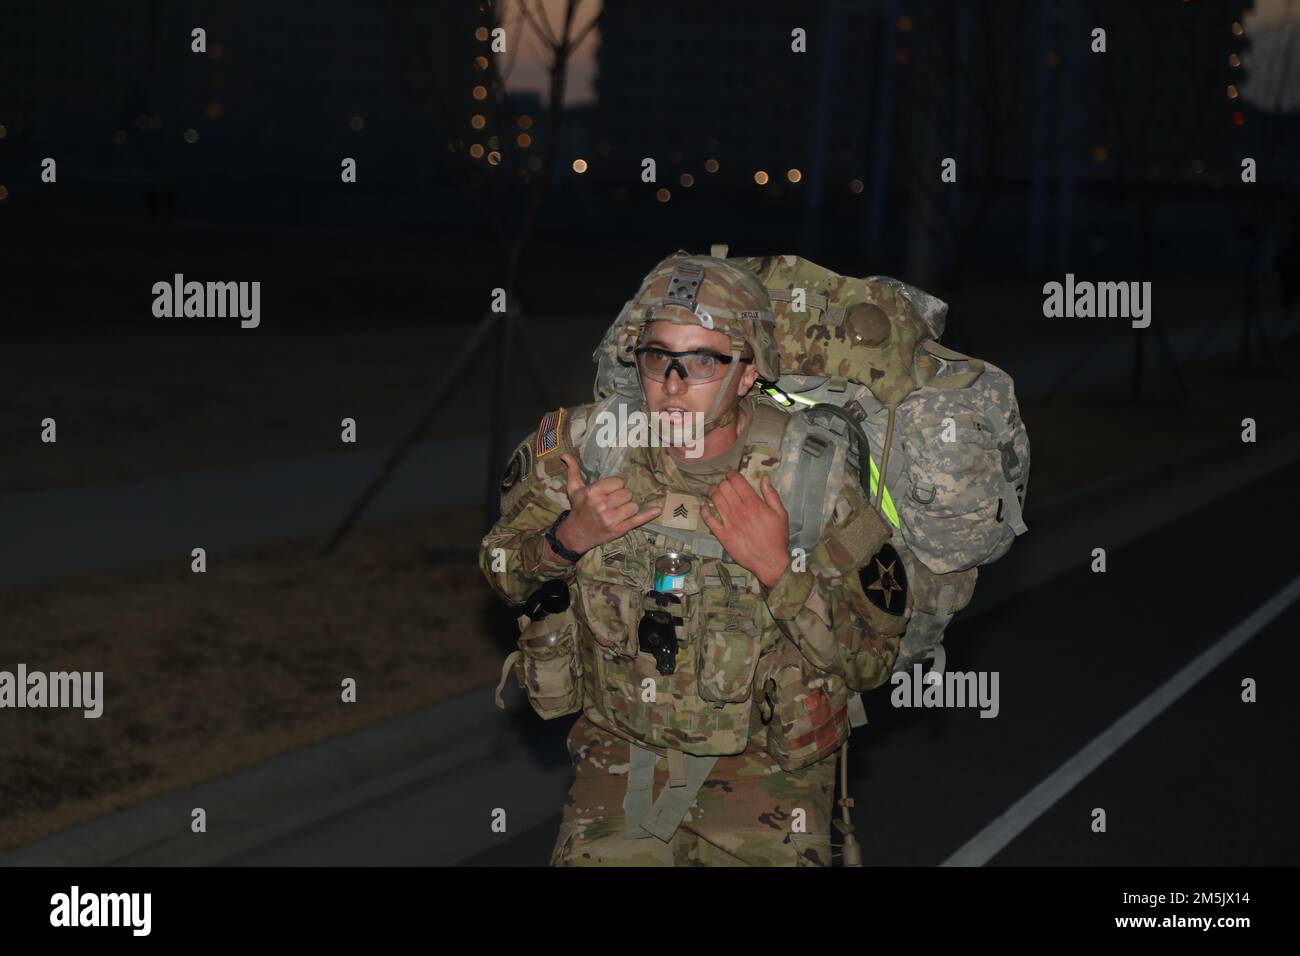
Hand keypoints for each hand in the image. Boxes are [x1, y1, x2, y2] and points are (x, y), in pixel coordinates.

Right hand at [556, 452, 661, 554]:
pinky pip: (638, 520)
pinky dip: (649, 514)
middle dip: (623, 496)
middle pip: (627, 493)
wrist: (575, 535)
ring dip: (629, 507)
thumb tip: (564, 454)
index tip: (610, 491)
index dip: (616, 486)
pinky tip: (658, 509)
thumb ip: (572, 470)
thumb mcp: (573, 489)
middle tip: (614, 502)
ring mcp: (612, 519)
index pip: (619, 482)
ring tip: (619, 510)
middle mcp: (602, 505)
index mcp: (593, 492)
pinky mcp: (620, 530)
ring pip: (633, 505)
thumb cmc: (577, 509)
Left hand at [699, 470, 789, 589]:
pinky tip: (704, 505)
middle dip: (723, 482)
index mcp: (754, 503)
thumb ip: (771, 495)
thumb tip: (764, 479)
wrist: (770, 561)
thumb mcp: (781, 514)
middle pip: (724, 488)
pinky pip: (709, 519)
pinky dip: (705, 510)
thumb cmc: (777, 538)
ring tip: (715, 491)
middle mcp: (739, 510)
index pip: (737, 481)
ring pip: (715, 499)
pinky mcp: (722, 534)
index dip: (732, 474)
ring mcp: (729, 522)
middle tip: (724, 484)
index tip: (732, 475)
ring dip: (713, 492)